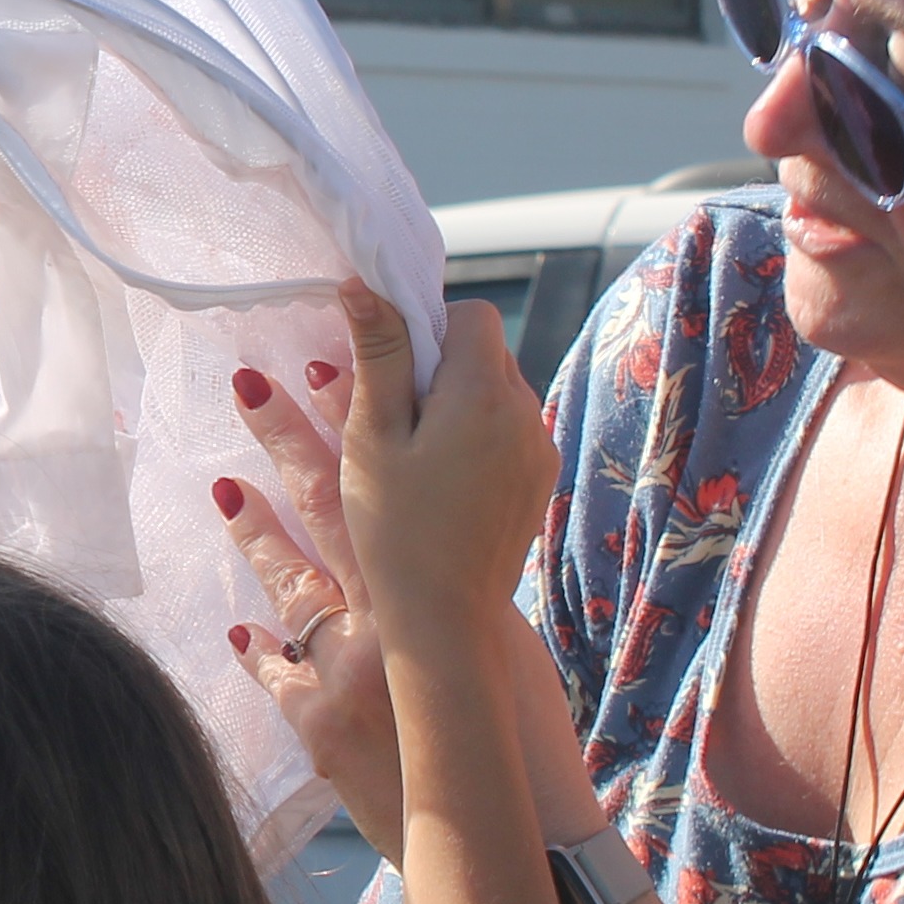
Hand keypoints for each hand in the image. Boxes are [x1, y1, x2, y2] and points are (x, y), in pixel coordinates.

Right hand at [216, 285, 555, 842]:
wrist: (446, 621)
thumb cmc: (396, 529)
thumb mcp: (372, 436)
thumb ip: (375, 354)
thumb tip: (365, 282)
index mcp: (483, 390)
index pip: (467, 314)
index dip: (424, 327)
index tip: (386, 367)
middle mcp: (525, 410)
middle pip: (483, 351)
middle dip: (436, 364)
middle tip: (387, 412)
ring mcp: (538, 447)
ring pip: (495, 390)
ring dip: (454, 400)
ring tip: (410, 451)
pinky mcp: (538, 479)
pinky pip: (506, 429)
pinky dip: (474, 434)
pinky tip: (440, 478)